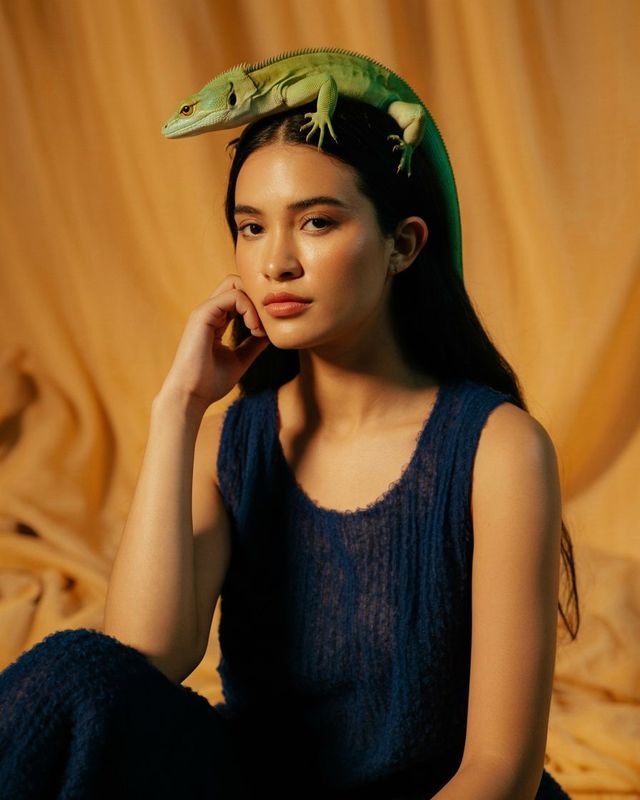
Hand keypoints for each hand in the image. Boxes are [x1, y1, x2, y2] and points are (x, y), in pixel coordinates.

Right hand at [159, 274, 269, 409]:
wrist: (191, 396)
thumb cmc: (210, 383)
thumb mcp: (240, 360)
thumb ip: (253, 344)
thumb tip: (271, 333)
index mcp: (216, 321)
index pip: (239, 296)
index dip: (257, 307)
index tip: (265, 333)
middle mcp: (209, 312)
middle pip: (237, 282)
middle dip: (257, 298)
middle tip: (266, 324)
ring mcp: (205, 311)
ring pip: (236, 283)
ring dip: (255, 304)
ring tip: (259, 329)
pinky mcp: (203, 314)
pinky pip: (233, 295)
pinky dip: (249, 309)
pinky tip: (254, 329)